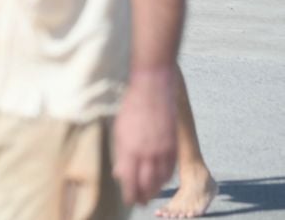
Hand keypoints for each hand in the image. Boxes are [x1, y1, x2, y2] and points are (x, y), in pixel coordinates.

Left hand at [113, 68, 176, 205]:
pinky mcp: (173, 144)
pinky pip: (171, 168)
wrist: (152, 88)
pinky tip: (161, 182)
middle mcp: (146, 151)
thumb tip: (118, 174)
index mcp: (128, 148)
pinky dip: (166, 178)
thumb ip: (120, 154)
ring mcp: (161, 149)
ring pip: (160, 179)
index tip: (129, 201)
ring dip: (155, 190)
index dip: (130, 194)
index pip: (129, 180)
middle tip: (139, 203)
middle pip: (145, 183)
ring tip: (150, 196)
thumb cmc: (131, 107)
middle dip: (142, 196)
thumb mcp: (119, 130)